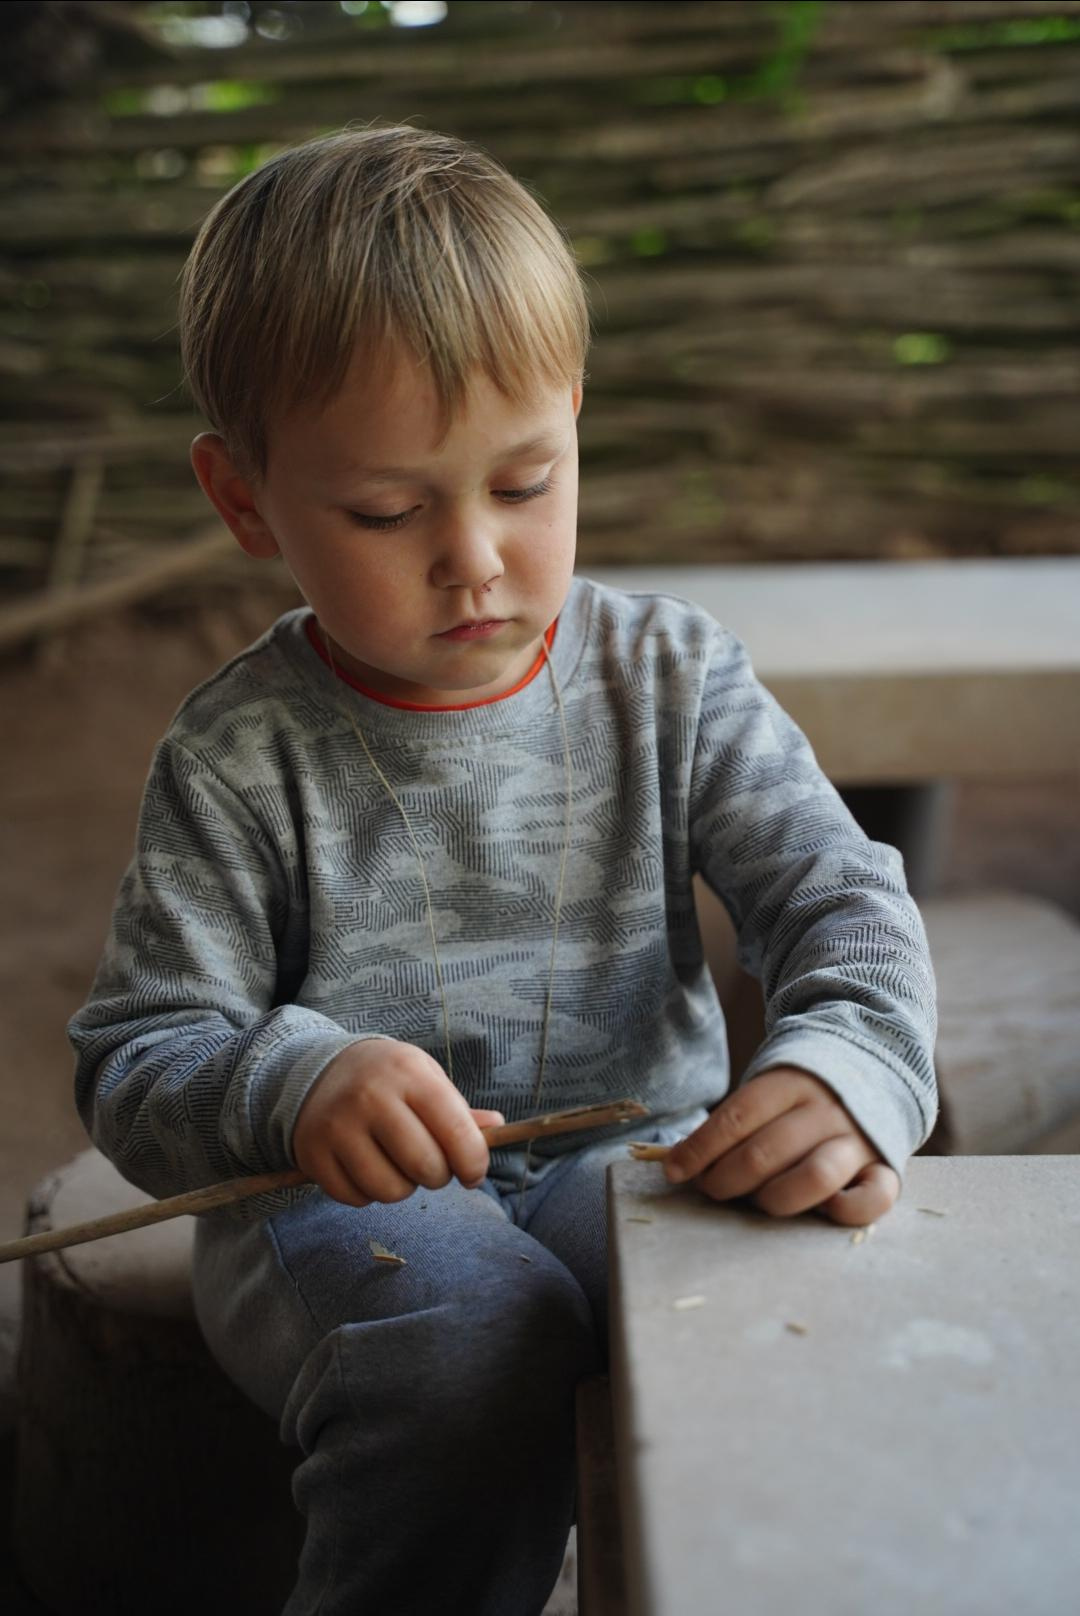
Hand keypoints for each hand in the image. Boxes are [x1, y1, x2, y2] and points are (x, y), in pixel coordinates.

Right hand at [292, 1039, 503, 1207]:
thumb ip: (460, 1110)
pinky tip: (367, 1167)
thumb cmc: (387, 1079)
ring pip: (390, 1190)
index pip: (454, 1129)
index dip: (473, 1162)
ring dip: (403, 1188)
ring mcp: (337, 1127)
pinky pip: (356, 1199)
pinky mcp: (313, 1155)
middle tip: (432, 1166)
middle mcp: (370, 1097)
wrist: (318, 1072)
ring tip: (397, 1164)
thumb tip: (498, 1127)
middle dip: (438, 1176)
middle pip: (425, 1166)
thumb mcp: (425, 1079)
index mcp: (408, 1073)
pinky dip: (368, 1194)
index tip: (473, 1172)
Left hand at [663, 1066, 898, 1224]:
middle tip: (711, 1188)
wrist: (874, 1068)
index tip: (675, 1170)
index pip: (737, 1117)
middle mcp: (826, 1109)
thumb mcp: (769, 1089)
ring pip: (815, 1176)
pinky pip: (874, 1198)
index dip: (700, 1148)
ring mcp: (858, 1139)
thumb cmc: (802, 1092)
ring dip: (773, 1197)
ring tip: (757, 1200)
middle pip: (766, 1152)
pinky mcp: (885, 1167)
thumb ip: (736, 1122)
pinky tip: (821, 1210)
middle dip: (726, 1179)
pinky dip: (846, 1210)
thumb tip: (682, 1164)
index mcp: (791, 1082)